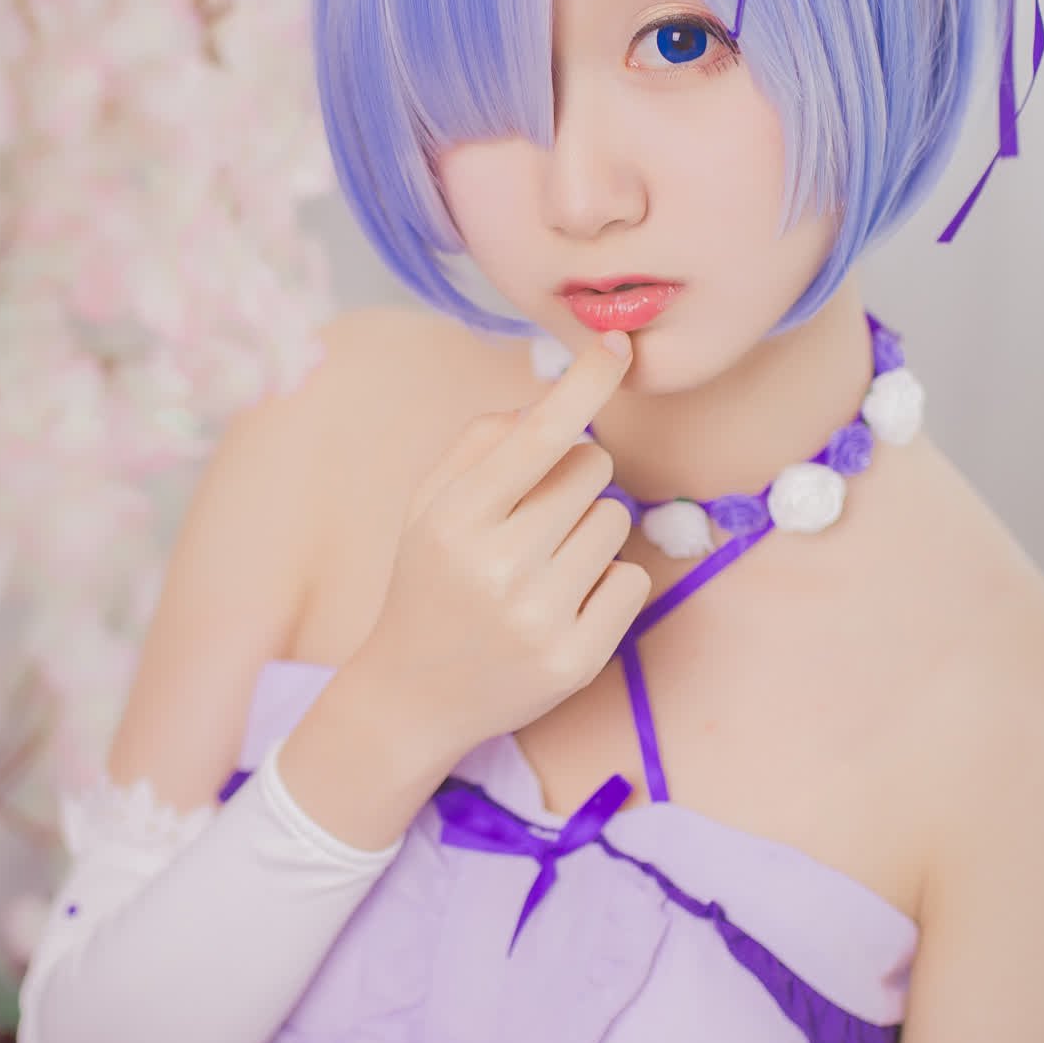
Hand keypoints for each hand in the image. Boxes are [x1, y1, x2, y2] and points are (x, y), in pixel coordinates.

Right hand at [350, 329, 652, 763]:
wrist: (412, 697)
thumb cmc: (429, 584)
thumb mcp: (428, 506)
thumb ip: (481, 444)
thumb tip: (552, 402)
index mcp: (456, 519)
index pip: (540, 434)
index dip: (586, 382)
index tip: (618, 345)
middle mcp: (499, 566)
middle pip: (591, 468)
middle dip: (572, 479)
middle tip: (534, 520)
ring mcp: (541, 618)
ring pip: (615, 522)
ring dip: (589, 533)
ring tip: (543, 568)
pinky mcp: (577, 659)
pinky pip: (631, 579)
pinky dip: (607, 584)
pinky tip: (562, 605)